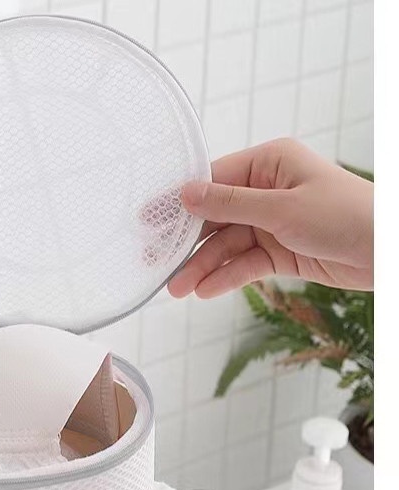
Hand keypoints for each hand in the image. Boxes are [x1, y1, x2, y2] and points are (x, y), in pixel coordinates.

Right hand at [168, 138, 372, 298]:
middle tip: (156, 262)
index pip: (213, 181)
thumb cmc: (346, 214)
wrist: (387, 251)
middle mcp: (266, 191)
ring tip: (178, 289)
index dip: (180, 202)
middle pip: (214, 217)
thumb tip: (186, 193)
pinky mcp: (279, 251)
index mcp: (268, 164)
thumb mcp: (282, 207)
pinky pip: (245, 263)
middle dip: (187, 242)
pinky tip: (206, 290)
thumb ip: (230, 203)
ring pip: (226, 245)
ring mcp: (271, 222)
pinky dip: (227, 277)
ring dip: (203, 267)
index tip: (149, 220)